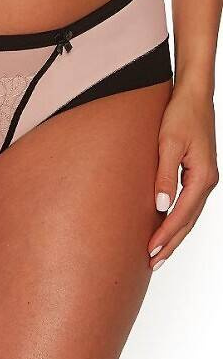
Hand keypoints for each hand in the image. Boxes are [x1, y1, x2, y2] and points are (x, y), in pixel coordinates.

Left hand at [148, 82, 218, 270]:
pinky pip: (187, 203)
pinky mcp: (197, 173)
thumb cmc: (180, 115)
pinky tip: (164, 227)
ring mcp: (204, 178)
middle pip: (188, 220)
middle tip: (152, 262)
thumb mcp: (167, 144)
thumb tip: (160, 206)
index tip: (150, 250)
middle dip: (170, 243)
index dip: (166, 234)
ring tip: (157, 253)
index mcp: (202, 176)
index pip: (182, 214)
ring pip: (189, 215)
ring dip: (173, 234)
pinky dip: (176, 219)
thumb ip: (164, 175)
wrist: (193, 96)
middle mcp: (207, 180)